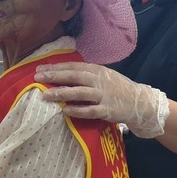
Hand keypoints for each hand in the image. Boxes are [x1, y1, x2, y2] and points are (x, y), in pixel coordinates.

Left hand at [34, 62, 168, 137]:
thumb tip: (57, 72)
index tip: (39, 69)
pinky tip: (65, 110)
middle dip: (55, 76)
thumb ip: (83, 74)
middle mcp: (99, 81)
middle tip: (38, 78)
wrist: (139, 101)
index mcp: (96, 70)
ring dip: (62, 93)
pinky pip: (90, 111)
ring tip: (46, 95)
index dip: (55, 67)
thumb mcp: (101, 75)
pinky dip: (78, 111)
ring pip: (80, 93)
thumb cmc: (114, 88)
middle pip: (74, 77)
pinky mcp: (107, 110)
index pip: (73, 66)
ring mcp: (104, 95)